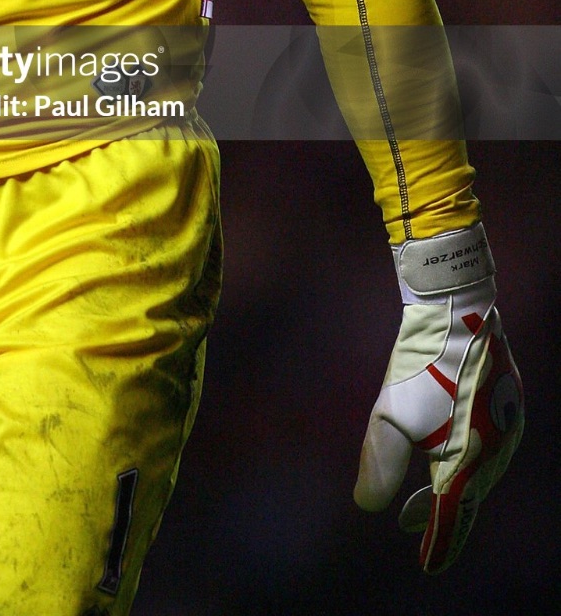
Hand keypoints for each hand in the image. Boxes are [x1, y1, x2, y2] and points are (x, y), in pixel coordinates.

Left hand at [354, 224, 522, 572]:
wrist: (457, 309)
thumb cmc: (423, 364)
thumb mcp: (391, 416)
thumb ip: (381, 464)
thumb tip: (366, 504)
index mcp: (473, 461)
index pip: (454, 515)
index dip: (439, 540)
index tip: (426, 564)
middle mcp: (499, 449)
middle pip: (468, 492)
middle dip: (441, 511)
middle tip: (411, 523)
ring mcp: (507, 422)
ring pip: (478, 466)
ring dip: (450, 481)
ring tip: (424, 493)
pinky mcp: (507, 399)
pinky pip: (487, 441)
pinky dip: (463, 453)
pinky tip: (444, 448)